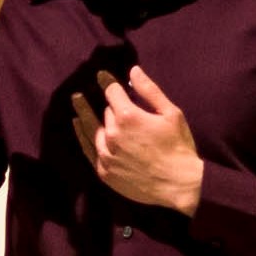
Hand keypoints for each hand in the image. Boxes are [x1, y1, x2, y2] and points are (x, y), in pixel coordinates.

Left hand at [86, 65, 207, 211]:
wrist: (178, 185)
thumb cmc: (178, 147)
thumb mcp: (171, 114)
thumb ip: (149, 91)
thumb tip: (133, 70)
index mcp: (128, 116)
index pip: (112, 92)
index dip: (108, 82)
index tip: (101, 75)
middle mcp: (111, 134)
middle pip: (106, 112)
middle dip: (111, 105)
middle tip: (110, 100)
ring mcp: (105, 154)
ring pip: (93, 128)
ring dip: (87, 115)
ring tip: (77, 101)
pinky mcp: (104, 171)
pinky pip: (89, 149)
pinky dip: (83, 135)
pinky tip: (77, 126)